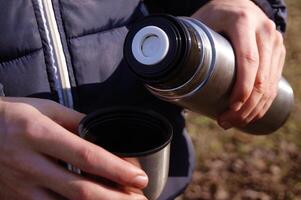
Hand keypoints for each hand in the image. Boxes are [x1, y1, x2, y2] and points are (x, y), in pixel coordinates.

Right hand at [0, 97, 147, 199]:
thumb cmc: (11, 116)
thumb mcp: (44, 109)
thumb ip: (76, 122)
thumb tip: (104, 136)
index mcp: (38, 134)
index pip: (85, 155)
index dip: (116, 168)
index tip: (139, 177)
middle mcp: (29, 164)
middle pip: (80, 189)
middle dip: (115, 198)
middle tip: (140, 199)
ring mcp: (20, 187)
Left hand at [192, 0, 285, 128]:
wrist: (235, 4)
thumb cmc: (212, 16)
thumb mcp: (198, 24)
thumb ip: (184, 44)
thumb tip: (164, 73)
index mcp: (242, 22)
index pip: (248, 61)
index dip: (241, 89)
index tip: (230, 109)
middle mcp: (264, 30)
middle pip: (261, 78)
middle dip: (245, 107)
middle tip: (227, 122)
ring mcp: (274, 41)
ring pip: (271, 83)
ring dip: (255, 109)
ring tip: (235, 122)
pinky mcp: (277, 51)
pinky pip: (275, 80)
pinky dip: (265, 101)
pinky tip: (252, 113)